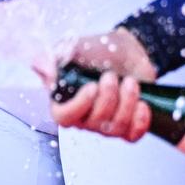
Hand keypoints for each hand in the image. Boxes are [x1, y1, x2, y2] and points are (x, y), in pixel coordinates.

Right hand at [39, 27, 156, 138]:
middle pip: (94, 123)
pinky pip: (133, 136)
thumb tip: (42, 69)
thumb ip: (53, 57)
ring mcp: (106, 124)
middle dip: (108, 98)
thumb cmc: (96, 49)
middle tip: (112, 76)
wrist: (126, 49)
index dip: (79, 107)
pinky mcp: (128, 126)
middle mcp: (84, 117)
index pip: (64, 117)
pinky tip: (142, 103)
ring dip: (126, 104)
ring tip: (131, 82)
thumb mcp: (72, 48)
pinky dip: (140, 121)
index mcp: (65, 100)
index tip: (92, 86)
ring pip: (115, 129)